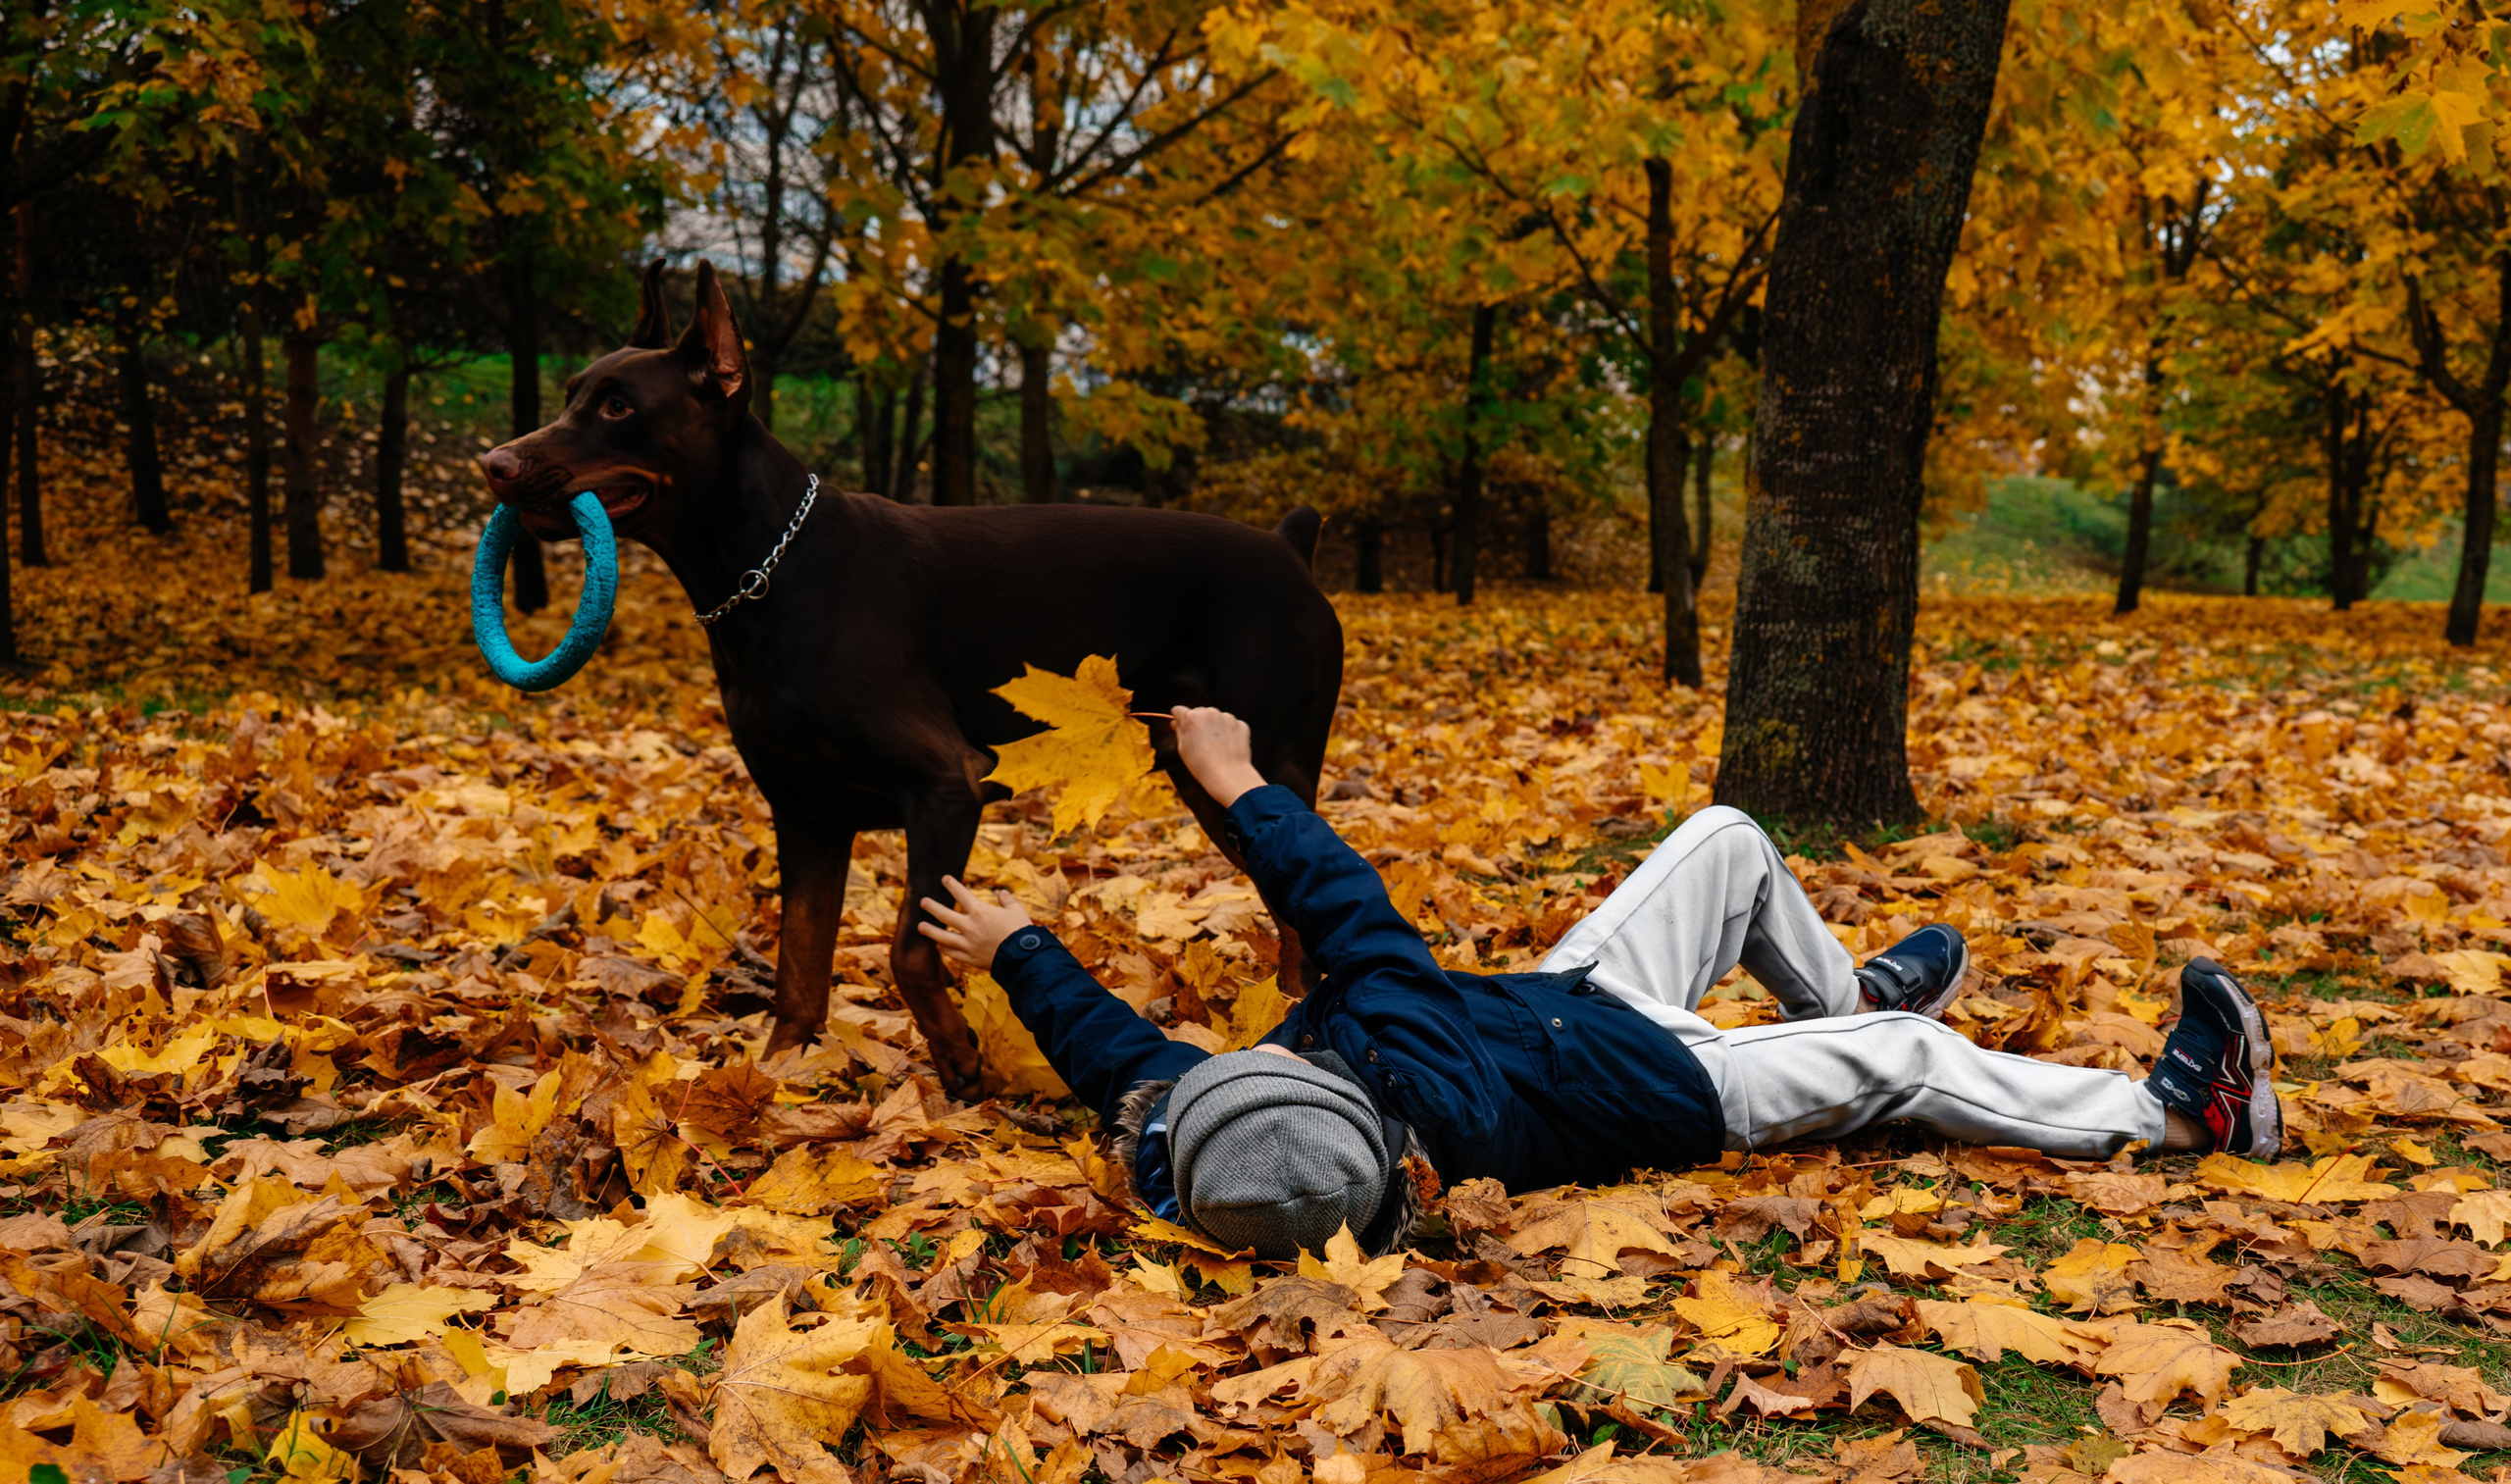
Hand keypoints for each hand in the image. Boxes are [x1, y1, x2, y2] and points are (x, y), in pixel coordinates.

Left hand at [916, 875, 1032, 971]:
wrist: (1023, 957)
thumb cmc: (1021, 931)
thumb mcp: (1017, 911)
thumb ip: (1007, 901)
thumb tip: (1001, 893)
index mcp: (981, 912)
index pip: (962, 895)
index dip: (952, 885)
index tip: (944, 879)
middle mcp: (970, 927)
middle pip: (945, 915)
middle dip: (932, 907)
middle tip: (923, 902)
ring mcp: (969, 944)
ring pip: (943, 937)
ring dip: (931, 931)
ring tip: (920, 927)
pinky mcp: (971, 958)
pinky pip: (953, 953)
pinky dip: (946, 949)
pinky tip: (940, 946)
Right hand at [1172, 706, 1267, 806]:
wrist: (1228, 775)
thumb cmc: (1201, 765)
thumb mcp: (1183, 748)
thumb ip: (1179, 731)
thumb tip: (1177, 722)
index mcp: (1192, 717)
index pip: (1179, 710)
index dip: (1178, 718)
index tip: (1179, 723)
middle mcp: (1210, 712)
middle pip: (1199, 712)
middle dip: (1198, 722)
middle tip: (1200, 741)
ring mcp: (1227, 718)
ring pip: (1217, 718)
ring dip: (1214, 726)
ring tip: (1215, 746)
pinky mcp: (1241, 725)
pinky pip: (1231, 725)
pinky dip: (1229, 733)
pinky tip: (1226, 747)